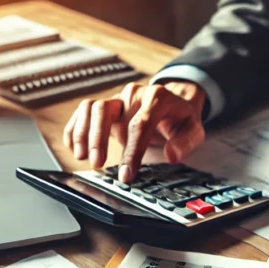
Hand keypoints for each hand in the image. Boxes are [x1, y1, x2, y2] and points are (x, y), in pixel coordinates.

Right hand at [63, 81, 206, 182]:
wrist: (174, 103)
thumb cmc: (181, 119)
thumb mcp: (194, 130)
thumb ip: (185, 142)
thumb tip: (172, 155)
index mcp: (157, 97)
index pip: (140, 123)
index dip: (132, 150)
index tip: (127, 173)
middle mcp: (134, 94)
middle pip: (107, 110)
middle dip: (99, 139)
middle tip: (97, 164)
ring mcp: (118, 98)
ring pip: (91, 108)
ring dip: (84, 133)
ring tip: (82, 156)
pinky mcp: (107, 105)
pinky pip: (84, 111)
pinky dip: (76, 128)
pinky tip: (74, 146)